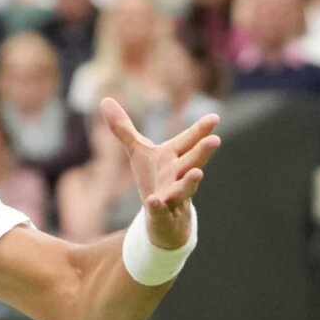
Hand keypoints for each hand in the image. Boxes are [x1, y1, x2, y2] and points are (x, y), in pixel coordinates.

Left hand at [102, 100, 218, 249]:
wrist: (162, 220)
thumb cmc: (154, 180)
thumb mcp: (137, 152)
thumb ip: (123, 128)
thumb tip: (104, 99)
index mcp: (173, 157)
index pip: (189, 140)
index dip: (201, 130)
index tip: (215, 117)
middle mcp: (177, 175)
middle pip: (191, 162)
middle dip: (202, 152)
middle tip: (215, 140)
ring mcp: (173, 196)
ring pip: (184, 188)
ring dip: (190, 182)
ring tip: (198, 174)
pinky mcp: (162, 215)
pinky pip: (160, 211)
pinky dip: (158, 207)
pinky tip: (154, 201)